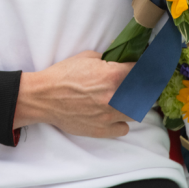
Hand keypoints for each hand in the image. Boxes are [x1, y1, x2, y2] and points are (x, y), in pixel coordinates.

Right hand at [14, 51, 133, 137]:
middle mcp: (114, 96)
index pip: (141, 71)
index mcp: (112, 75)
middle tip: (137, 86)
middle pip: (143, 94)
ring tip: (125, 101)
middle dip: (142, 89)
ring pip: (136, 113)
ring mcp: (109, 115)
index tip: (145, 69)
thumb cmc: (62, 75)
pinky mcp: (102, 130)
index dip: (144, 69)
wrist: (43, 97)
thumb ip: (108, 59)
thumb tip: (122, 60)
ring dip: (133, 106)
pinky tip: (113, 115)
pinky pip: (124, 129)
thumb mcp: (87, 57)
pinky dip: (121, 122)